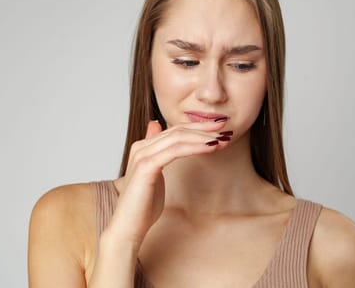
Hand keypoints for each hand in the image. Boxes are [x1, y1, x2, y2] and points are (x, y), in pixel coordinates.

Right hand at [106, 119, 229, 250]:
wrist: (129, 227)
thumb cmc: (143, 206)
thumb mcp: (155, 174)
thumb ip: (158, 153)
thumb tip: (156, 127)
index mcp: (143, 147)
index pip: (174, 130)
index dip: (198, 127)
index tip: (219, 127)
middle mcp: (141, 147)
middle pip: (178, 130)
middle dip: (204, 129)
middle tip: (226, 130)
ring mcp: (142, 155)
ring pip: (178, 138)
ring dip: (203, 137)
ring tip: (222, 140)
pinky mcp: (146, 166)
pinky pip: (175, 151)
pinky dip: (195, 147)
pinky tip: (211, 148)